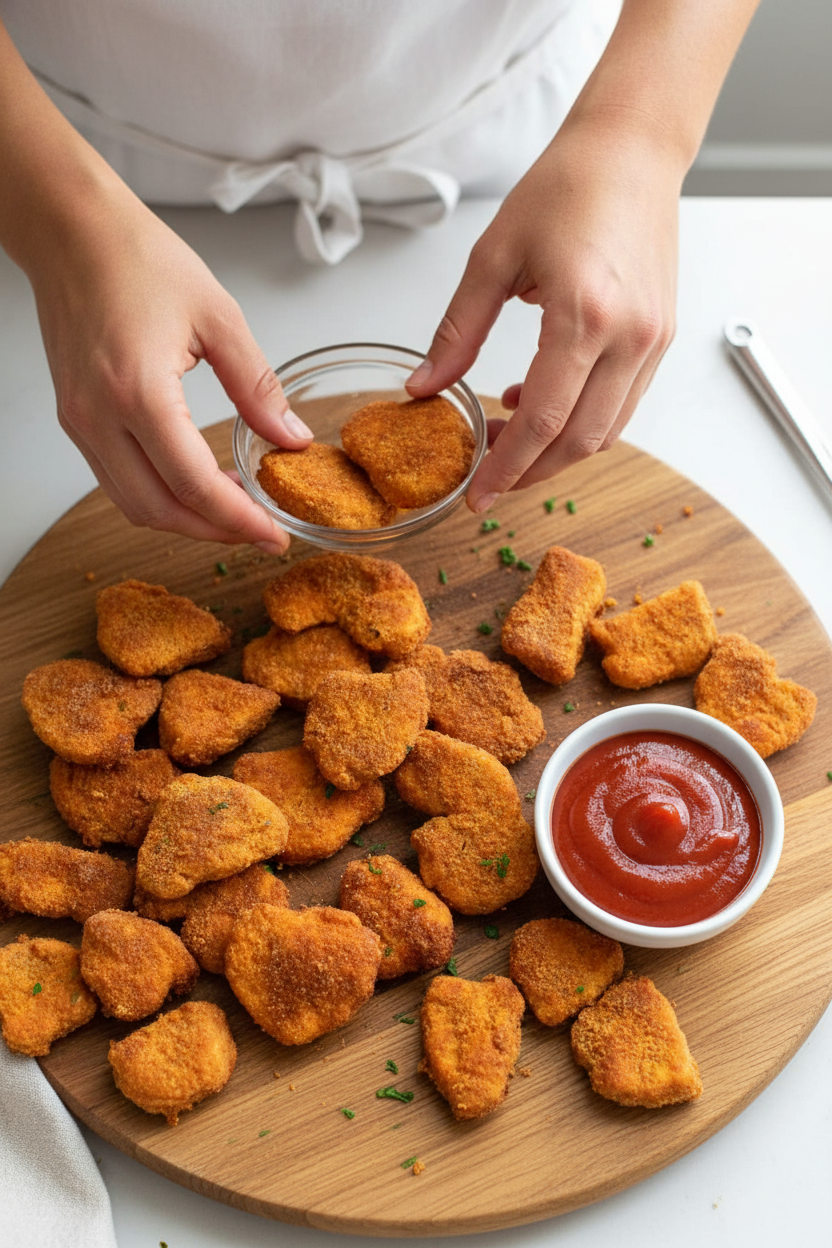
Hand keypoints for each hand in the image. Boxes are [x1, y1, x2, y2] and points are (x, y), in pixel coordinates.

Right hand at [26, 181, 311, 550]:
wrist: (71, 230)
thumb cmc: (136, 257)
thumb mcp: (218, 316)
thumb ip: (257, 386)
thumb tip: (290, 436)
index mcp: (138, 392)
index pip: (193, 485)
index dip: (239, 520)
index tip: (274, 535)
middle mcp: (99, 417)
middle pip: (160, 510)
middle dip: (215, 531)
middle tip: (260, 531)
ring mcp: (81, 422)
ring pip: (133, 504)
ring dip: (185, 518)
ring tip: (233, 507)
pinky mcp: (75, 418)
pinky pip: (116, 480)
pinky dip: (158, 494)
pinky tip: (195, 480)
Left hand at [406, 114, 680, 512]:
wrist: (632, 149)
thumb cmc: (566, 185)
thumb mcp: (492, 257)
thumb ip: (456, 332)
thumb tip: (424, 388)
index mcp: (584, 314)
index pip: (544, 421)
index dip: (506, 467)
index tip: (477, 495)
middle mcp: (630, 336)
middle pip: (579, 440)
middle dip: (530, 471)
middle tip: (488, 478)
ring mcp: (653, 340)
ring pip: (607, 431)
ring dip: (557, 451)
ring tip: (509, 438)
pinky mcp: (662, 338)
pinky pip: (623, 405)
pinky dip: (583, 421)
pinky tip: (543, 404)